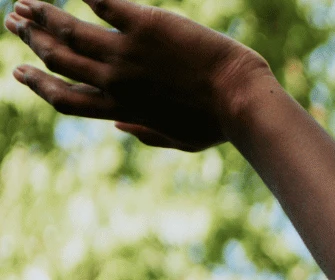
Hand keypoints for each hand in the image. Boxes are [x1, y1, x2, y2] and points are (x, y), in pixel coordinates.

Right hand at [7, 0, 272, 150]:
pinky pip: (102, 1)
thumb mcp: (181, 140)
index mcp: (120, 109)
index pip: (65, 99)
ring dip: (41, 15)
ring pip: (67, 31)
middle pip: (59, 60)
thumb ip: (147, 133)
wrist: (241, 100)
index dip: (38, 85)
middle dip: (31, 40)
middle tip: (13, 23)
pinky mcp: (144, 25)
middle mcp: (114, 82)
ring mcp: (126, 53)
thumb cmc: (219, 124)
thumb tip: (122, 128)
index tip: (20, 72)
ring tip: (23, 2)